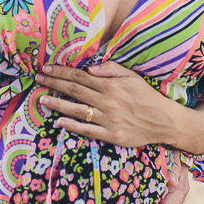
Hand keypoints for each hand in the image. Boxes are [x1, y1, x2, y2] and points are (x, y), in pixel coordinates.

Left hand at [35, 61, 182, 147]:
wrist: (165, 121)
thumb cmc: (147, 97)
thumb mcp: (132, 77)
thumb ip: (111, 69)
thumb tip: (89, 68)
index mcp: (111, 85)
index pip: (80, 77)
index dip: (62, 72)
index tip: (47, 68)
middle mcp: (107, 101)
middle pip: (75, 91)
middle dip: (54, 84)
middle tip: (38, 79)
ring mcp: (108, 119)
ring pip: (77, 110)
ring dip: (57, 104)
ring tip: (42, 100)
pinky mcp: (111, 135)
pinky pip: (87, 130)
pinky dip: (72, 126)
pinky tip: (58, 122)